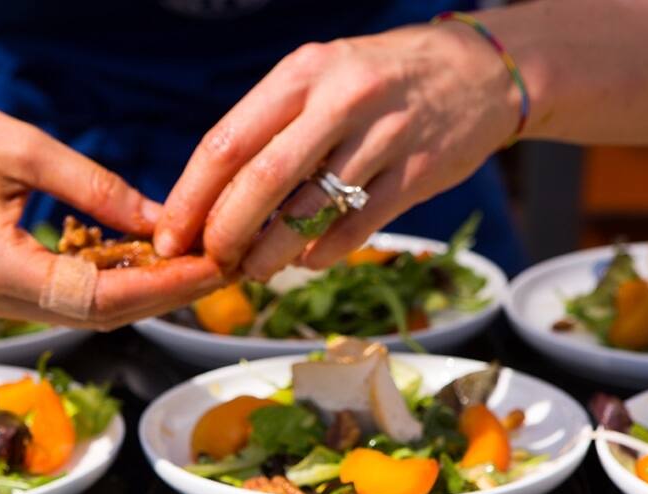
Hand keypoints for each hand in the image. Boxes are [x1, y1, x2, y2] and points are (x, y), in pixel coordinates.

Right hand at [0, 63, 221, 328]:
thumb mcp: (23, 147)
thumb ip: (98, 189)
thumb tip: (164, 219)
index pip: (101, 297)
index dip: (164, 285)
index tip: (213, 264)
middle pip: (96, 316)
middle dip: (160, 293)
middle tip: (217, 264)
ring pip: (78, 313)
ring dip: (134, 291)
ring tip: (187, 259)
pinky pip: (54, 298)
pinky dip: (99, 282)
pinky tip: (135, 256)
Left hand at [154, 25, 518, 279]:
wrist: (477, 71)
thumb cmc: (379, 82)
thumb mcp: (321, 77)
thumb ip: (271, 127)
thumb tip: (210, 198)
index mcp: (303, 74)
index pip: (226, 142)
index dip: (190, 197)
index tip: (170, 236)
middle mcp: (341, 100)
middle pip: (261, 180)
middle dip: (225, 233)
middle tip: (210, 262)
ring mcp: (383, 137)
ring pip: (308, 211)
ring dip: (270, 253)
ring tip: (254, 269)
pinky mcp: (417, 174)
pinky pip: (356, 228)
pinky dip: (322, 254)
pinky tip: (307, 260)